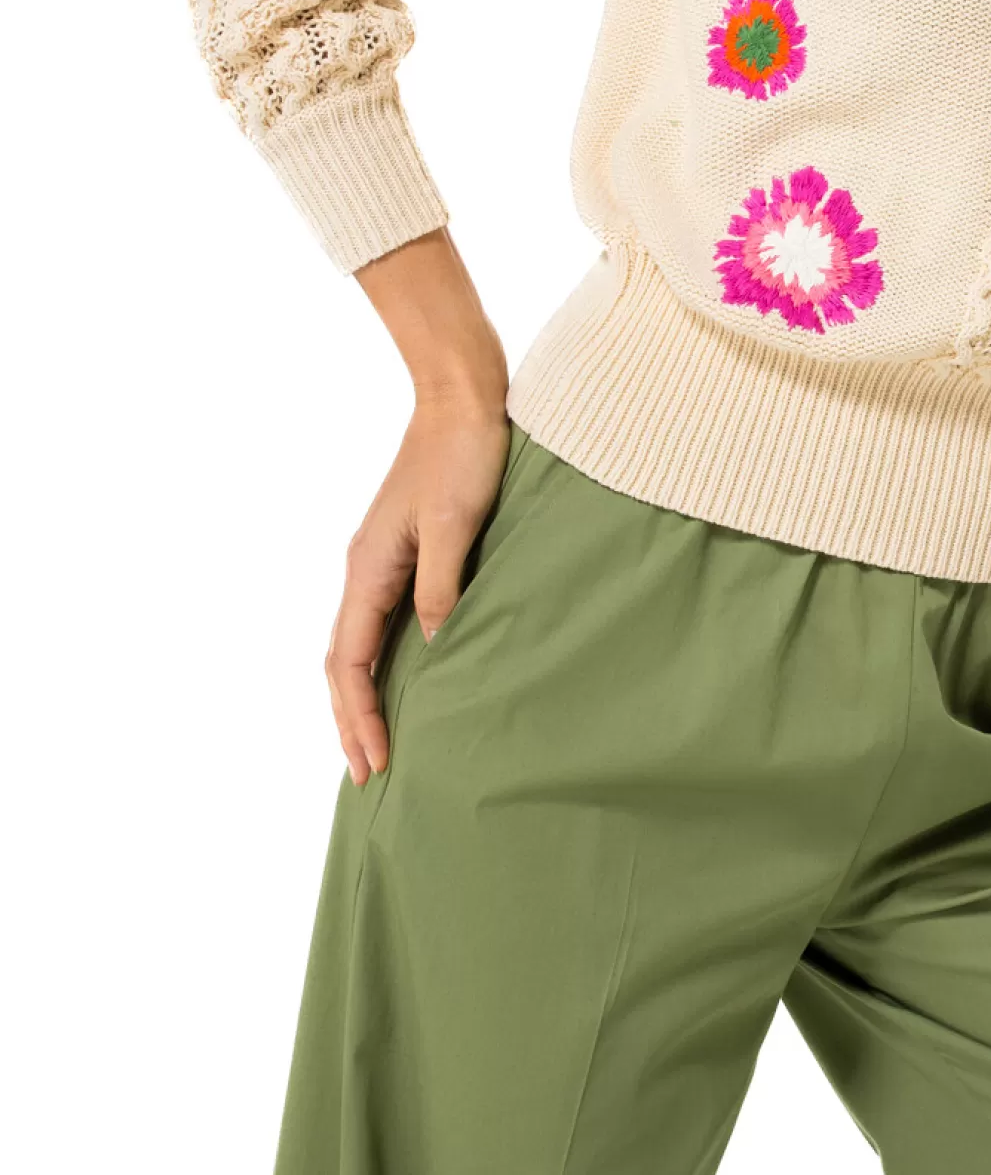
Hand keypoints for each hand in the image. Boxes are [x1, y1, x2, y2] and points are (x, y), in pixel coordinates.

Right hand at [327, 388, 510, 785]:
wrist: (462, 399)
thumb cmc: (463, 456)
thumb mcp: (457, 526)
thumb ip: (442, 589)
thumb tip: (432, 651)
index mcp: (368, 570)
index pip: (349, 663)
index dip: (360, 717)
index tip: (377, 761)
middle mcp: (364, 571)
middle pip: (343, 664)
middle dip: (352, 721)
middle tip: (370, 775)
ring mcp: (381, 563)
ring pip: (359, 646)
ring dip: (364, 698)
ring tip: (378, 744)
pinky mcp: (404, 554)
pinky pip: (382, 623)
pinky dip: (384, 663)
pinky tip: (407, 681)